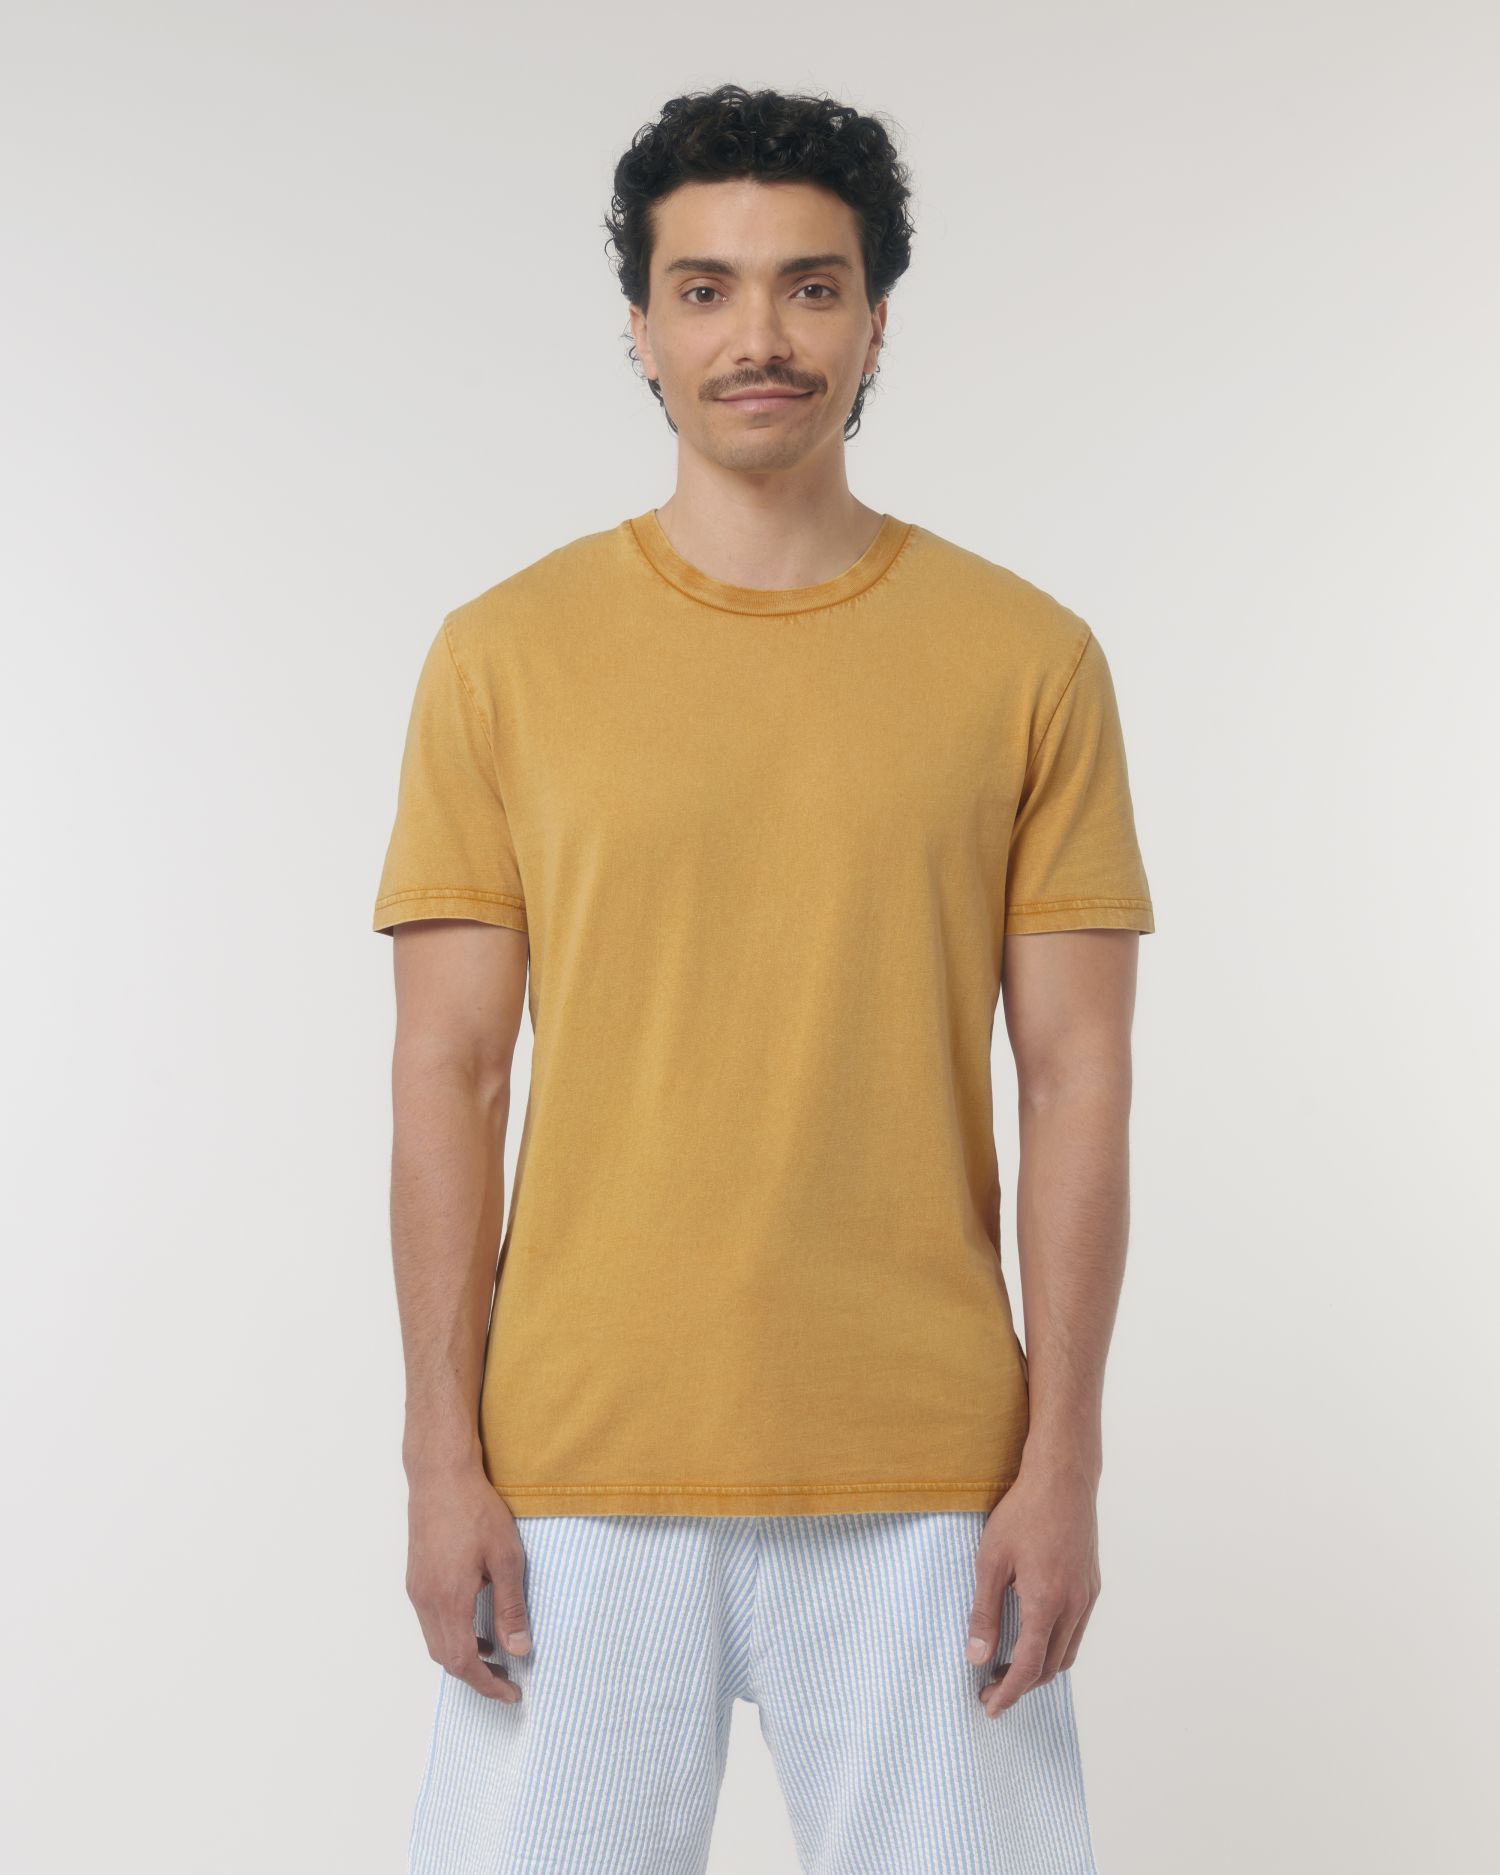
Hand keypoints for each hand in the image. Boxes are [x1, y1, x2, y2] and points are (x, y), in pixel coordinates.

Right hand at [406, 1468, 531, 1702]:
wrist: (440, 1475)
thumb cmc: (475, 1510)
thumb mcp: (506, 1558)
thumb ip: (511, 1607)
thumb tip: (519, 1650)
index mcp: (449, 1600)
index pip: (464, 1662)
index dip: (487, 1685)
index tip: (511, 1693)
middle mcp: (426, 1601)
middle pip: (445, 1658)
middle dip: (476, 1676)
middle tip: (507, 1680)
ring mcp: (416, 1589)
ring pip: (435, 1641)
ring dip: (462, 1655)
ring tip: (494, 1654)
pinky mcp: (416, 1577)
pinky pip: (430, 1621)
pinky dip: (451, 1634)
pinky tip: (474, 1622)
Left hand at [965, 1463, 1100, 1716]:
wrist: (1063, 1478)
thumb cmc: (1022, 1514)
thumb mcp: (991, 1561)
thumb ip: (984, 1611)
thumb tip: (975, 1656)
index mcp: (1046, 1604)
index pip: (1027, 1667)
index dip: (1007, 1692)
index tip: (989, 1707)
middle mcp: (1074, 1606)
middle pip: (1049, 1667)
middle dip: (1021, 1686)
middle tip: (991, 1689)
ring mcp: (1087, 1596)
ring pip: (1067, 1652)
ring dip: (1039, 1669)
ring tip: (1009, 1668)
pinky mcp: (1092, 1585)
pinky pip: (1076, 1631)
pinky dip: (1055, 1646)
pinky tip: (1033, 1636)